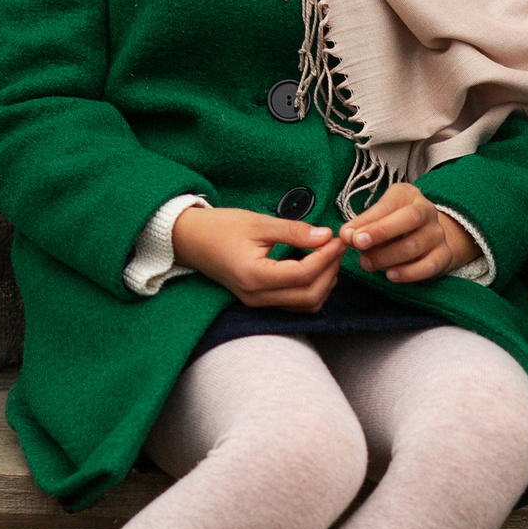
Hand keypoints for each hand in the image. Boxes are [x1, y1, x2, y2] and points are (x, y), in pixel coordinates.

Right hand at [171, 205, 342, 308]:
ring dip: (324, 283)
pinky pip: (294, 303)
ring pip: (305, 304)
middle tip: (338, 246)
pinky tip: (315, 265)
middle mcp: (257, 296)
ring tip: (329, 255)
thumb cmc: (220, 227)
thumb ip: (294, 231)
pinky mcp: (259, 300)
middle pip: (309, 296)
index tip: (338, 238)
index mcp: (255, 276)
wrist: (189, 240)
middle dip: (330, 272)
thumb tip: (326, 235)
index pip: (303, 274)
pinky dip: (312, 288)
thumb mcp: (258, 223)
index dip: (326, 257)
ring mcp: (258, 302)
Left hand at [347, 183, 480, 283]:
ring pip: (415, 246)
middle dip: (381, 233)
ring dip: (387, 257)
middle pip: (409, 219)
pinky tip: (390, 275)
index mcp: (409, 196)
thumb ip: (364, 224)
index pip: (389, 205)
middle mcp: (428, 211)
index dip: (369, 220)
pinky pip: (429, 266)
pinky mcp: (444, 255)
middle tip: (358, 246)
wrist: (428, 237)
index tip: (348, 234)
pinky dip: (409, 273)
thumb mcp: (379, 216)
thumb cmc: (395, 224)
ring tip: (367, 264)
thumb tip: (346, 235)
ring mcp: (438, 234)